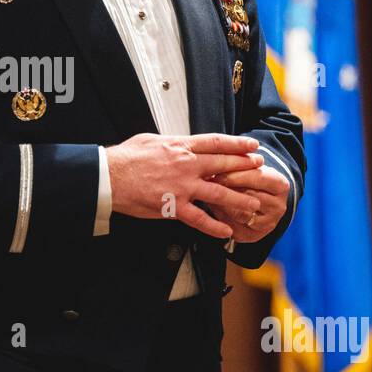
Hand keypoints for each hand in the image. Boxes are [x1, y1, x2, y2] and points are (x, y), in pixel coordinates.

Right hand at [105, 132, 264, 238]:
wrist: (110, 176)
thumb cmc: (126, 158)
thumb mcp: (151, 140)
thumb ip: (171, 144)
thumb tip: (181, 143)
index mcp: (180, 147)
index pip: (216, 143)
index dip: (237, 145)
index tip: (251, 146)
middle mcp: (186, 165)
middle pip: (223, 165)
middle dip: (245, 168)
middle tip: (261, 169)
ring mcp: (182, 187)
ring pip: (219, 193)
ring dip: (239, 199)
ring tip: (254, 204)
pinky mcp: (173, 207)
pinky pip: (199, 219)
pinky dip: (214, 226)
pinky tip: (226, 231)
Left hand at [205, 161, 289, 242]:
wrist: (259, 199)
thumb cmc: (251, 178)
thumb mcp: (250, 168)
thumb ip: (239, 165)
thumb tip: (217, 164)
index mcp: (281, 185)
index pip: (258, 178)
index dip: (235, 175)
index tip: (217, 171)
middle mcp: (279, 207)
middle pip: (249, 198)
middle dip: (226, 190)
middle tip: (208, 184)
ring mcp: (268, 224)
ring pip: (241, 214)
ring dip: (222, 204)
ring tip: (208, 194)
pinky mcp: (254, 236)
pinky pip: (234, 228)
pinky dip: (221, 217)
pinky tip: (212, 206)